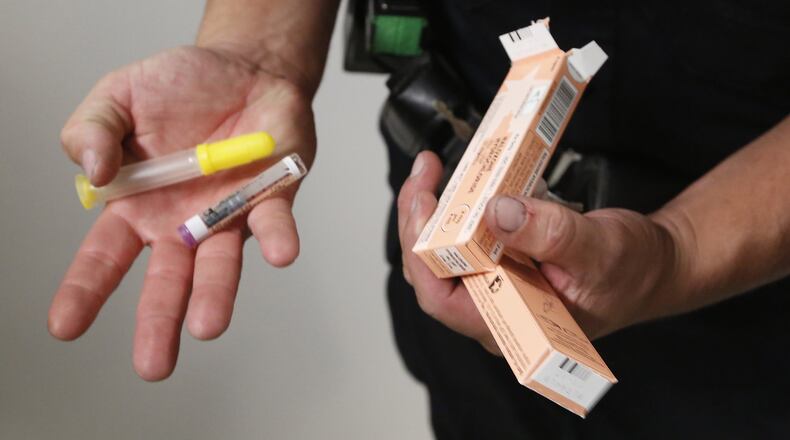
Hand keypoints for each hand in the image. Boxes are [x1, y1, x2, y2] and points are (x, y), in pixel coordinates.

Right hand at [49, 46, 315, 379]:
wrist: (242, 68)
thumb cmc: (177, 87)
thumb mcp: (115, 96)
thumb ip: (91, 130)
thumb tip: (92, 172)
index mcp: (138, 206)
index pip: (104, 255)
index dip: (84, 290)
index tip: (64, 327)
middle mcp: (182, 221)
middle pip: (168, 280)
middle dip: (159, 321)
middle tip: (153, 366)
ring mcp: (228, 213)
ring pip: (220, 263)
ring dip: (216, 294)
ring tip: (206, 326)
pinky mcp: (271, 195)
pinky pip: (273, 222)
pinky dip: (276, 238)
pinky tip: (279, 254)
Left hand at [399, 151, 680, 352]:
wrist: (656, 267)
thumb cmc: (634, 271)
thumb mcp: (598, 249)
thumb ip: (550, 234)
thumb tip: (496, 213)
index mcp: (511, 326)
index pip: (441, 298)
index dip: (421, 251)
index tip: (423, 199)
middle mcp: (495, 312)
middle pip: (432, 272)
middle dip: (421, 220)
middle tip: (426, 172)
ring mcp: (496, 289)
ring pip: (445, 254)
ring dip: (435, 212)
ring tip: (433, 171)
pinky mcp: (502, 266)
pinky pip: (466, 241)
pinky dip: (458, 211)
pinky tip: (458, 184)